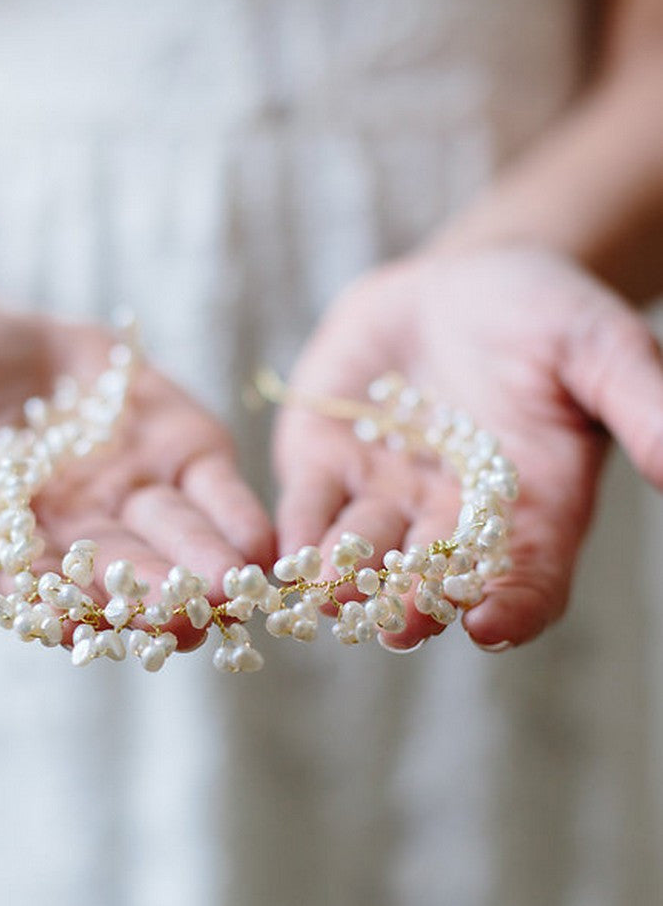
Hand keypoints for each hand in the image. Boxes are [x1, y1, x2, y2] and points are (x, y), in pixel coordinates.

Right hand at [0, 310, 273, 646]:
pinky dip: (238, 517)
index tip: (80, 620)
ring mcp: (133, 498)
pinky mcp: (183, 457)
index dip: (51, 600)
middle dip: (148, 592)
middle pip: (111, 573)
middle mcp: (71, 532)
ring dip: (207, 566)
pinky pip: (215, 494)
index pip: (23, 581)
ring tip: (240, 586)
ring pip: (174, 542)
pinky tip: (265, 541)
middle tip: (189, 614)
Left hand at [275, 245, 662, 649]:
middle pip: (434, 579)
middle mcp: (452, 520)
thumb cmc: (544, 315)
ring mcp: (385, 498)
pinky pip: (308, 505)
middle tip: (400, 624)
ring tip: (329, 590)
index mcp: (528, 511)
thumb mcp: (598, 346)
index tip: (493, 625)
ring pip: (363, 551)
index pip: (528, 577)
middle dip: (415, 603)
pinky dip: (294, 528)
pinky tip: (279, 551)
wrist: (461, 281)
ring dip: (346, 575)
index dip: (514, 605)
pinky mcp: (326, 464)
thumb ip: (641, 401)